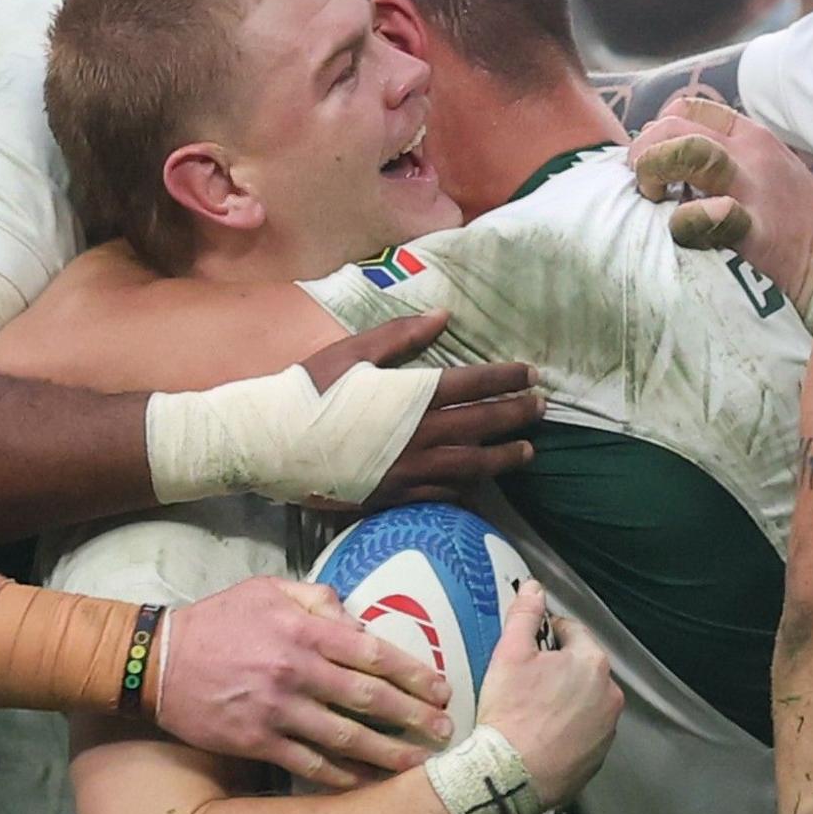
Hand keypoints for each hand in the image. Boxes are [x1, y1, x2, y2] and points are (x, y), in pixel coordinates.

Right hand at [154, 577, 451, 787]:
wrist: (155, 660)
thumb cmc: (217, 621)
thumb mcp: (267, 591)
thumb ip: (317, 599)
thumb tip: (358, 618)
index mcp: (302, 629)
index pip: (373, 652)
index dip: (413, 673)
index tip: (442, 689)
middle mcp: (295, 669)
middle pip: (368, 698)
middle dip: (413, 717)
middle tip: (446, 732)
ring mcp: (276, 709)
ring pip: (345, 737)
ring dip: (387, 753)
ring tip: (419, 766)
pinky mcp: (256, 741)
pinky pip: (309, 764)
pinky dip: (342, 777)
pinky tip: (367, 784)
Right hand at [303, 314, 541, 508]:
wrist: (271, 441)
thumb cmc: (309, 390)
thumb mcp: (353, 351)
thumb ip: (402, 335)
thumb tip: (443, 316)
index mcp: (411, 395)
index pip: (473, 383)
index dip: (506, 378)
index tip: (530, 374)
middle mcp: (418, 435)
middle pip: (481, 425)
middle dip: (516, 415)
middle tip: (542, 410)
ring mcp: (408, 471)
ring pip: (470, 465)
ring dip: (503, 457)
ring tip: (526, 452)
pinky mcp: (393, 496)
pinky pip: (441, 495)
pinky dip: (465, 488)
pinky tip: (478, 484)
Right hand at [476, 581, 618, 800]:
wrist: (512, 775)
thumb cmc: (510, 712)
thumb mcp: (509, 654)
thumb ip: (525, 616)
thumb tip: (533, 589)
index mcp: (591, 661)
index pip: (572, 633)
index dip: (547, 636)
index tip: (528, 649)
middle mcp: (609, 693)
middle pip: (582, 668)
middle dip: (558, 670)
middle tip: (526, 684)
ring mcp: (607, 727)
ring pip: (585, 701)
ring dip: (566, 701)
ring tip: (533, 713)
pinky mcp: (599, 756)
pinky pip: (584, 732)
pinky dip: (568, 730)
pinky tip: (543, 736)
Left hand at [631, 92, 812, 308]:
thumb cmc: (793, 225)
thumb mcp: (768, 172)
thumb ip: (728, 158)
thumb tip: (671, 158)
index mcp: (752, 138)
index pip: (689, 108)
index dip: (657, 130)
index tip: (653, 160)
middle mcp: (751, 155)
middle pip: (676, 126)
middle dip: (643, 151)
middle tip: (642, 184)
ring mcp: (753, 189)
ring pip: (688, 151)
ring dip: (655, 170)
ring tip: (652, 197)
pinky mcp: (754, 229)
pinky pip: (709, 213)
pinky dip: (684, 221)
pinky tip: (681, 232)